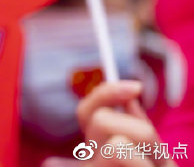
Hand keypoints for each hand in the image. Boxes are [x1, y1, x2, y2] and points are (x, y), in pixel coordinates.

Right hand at [44, 81, 175, 166]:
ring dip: (147, 157)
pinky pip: (123, 155)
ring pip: (117, 144)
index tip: (136, 86)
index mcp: (100, 155)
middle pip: (103, 122)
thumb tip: (130, 97)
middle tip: (155, 160)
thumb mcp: (156, 163)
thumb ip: (141, 136)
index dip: (106, 93)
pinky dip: (147, 166)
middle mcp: (90, 164)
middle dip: (140, 133)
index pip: (89, 112)